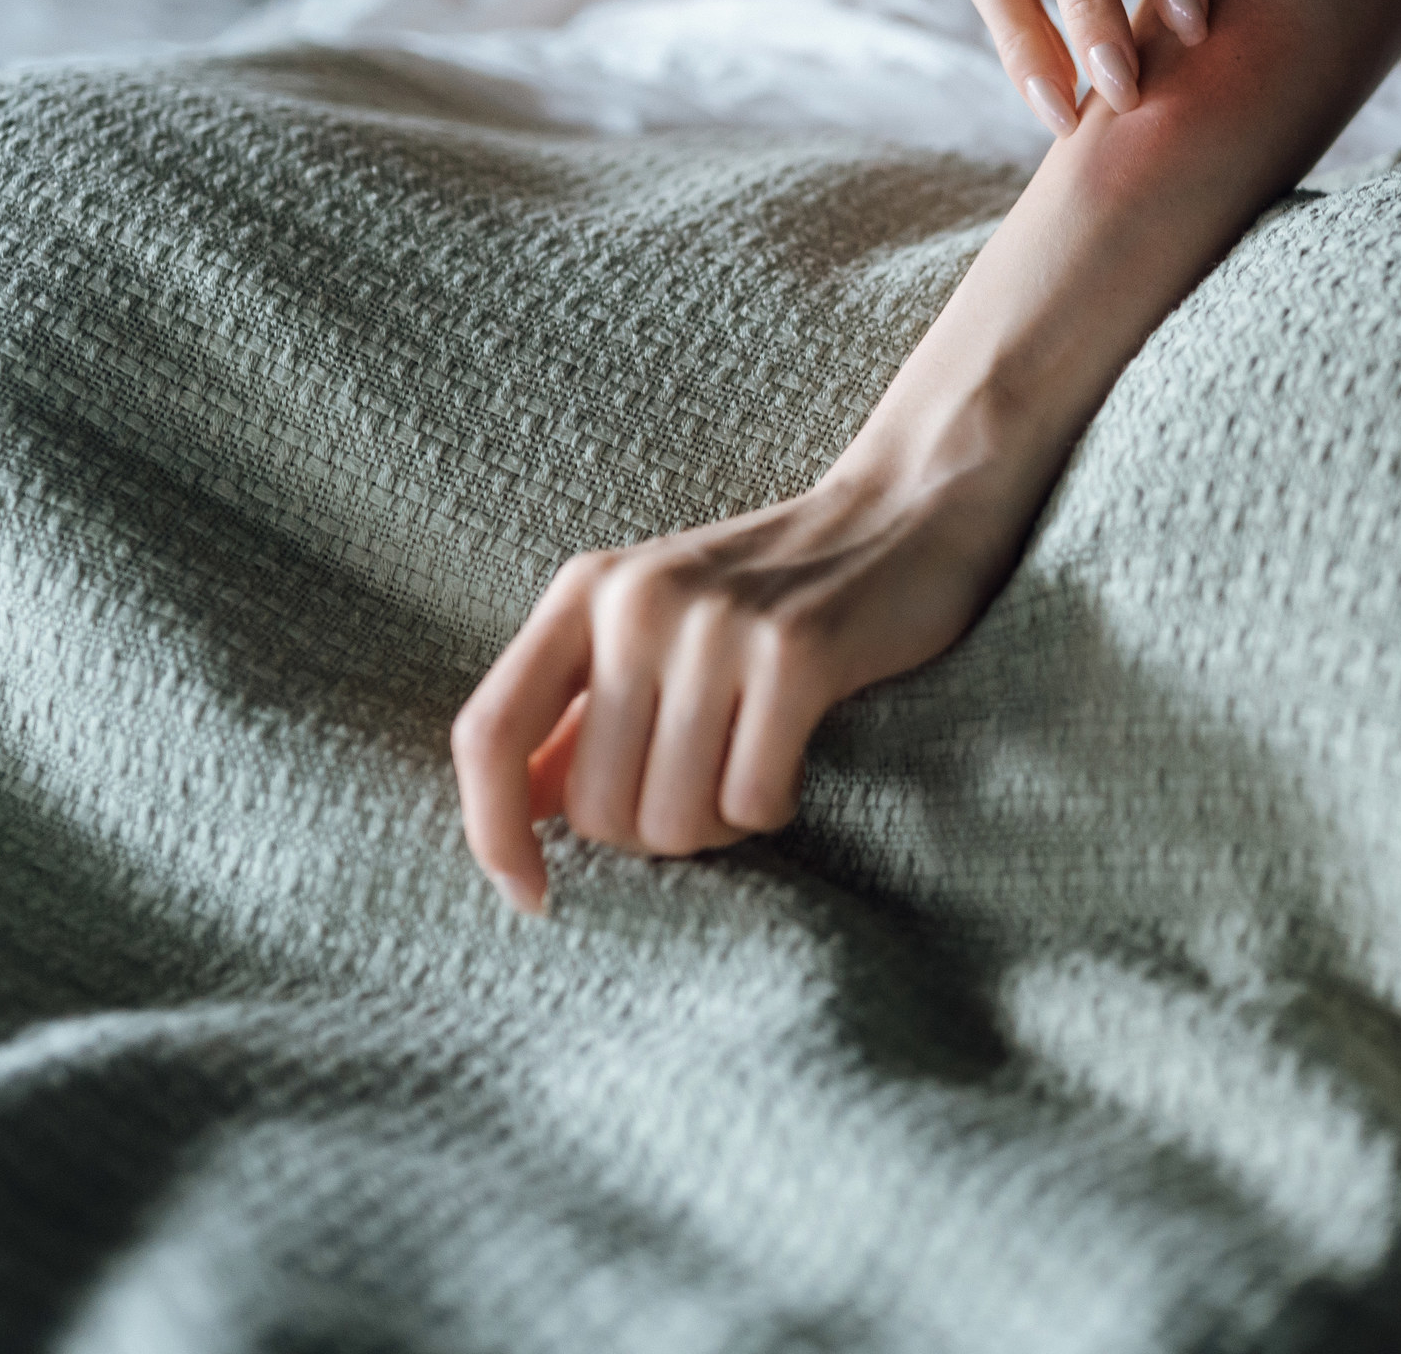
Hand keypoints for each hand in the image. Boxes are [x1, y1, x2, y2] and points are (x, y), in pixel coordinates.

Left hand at [451, 445, 1036, 914]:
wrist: (911, 505)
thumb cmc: (778, 586)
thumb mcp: (657, 624)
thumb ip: (582, 709)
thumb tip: (520, 811)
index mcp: (585, 592)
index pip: (489, 733)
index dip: (492, 833)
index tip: (532, 894)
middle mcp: (638, 601)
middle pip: (595, 808)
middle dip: (652, 832)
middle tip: (706, 790)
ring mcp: (718, 625)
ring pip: (673, 818)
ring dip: (719, 827)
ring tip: (751, 770)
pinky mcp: (798, 653)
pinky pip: (751, 801)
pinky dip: (772, 808)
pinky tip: (794, 760)